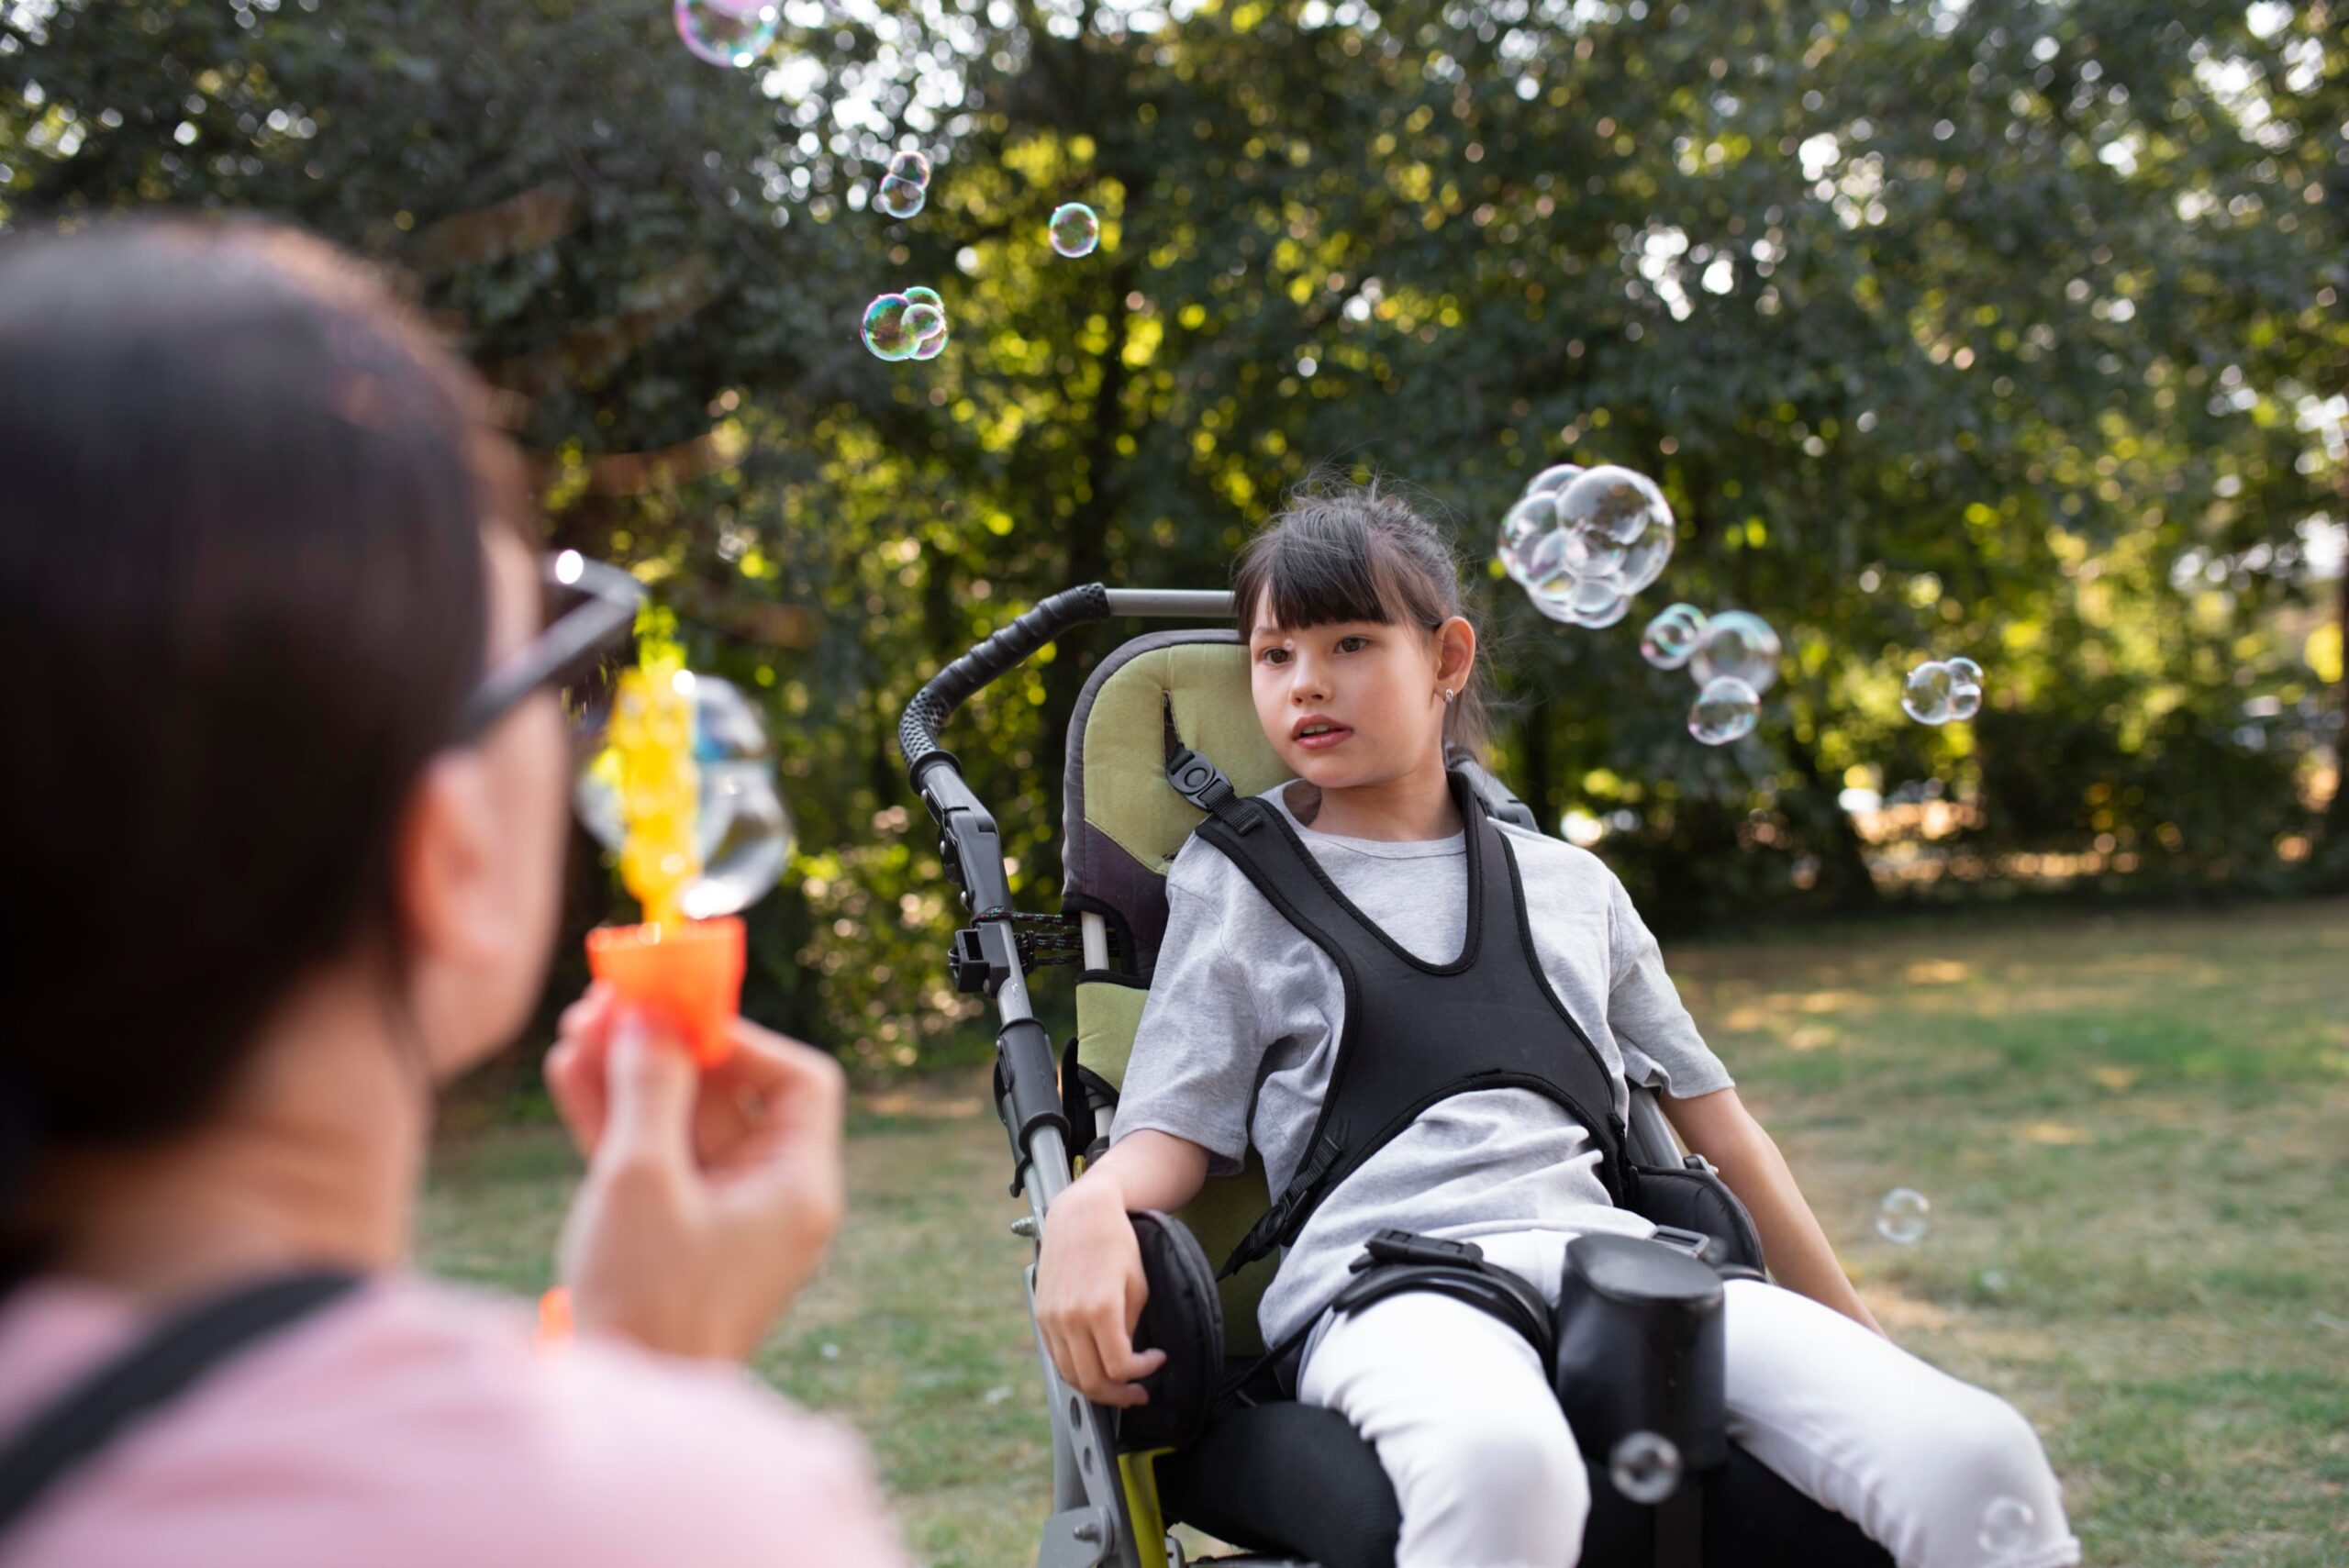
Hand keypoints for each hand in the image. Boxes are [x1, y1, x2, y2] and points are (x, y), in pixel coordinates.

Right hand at [546, 984, 846, 1360]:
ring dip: (629, 1074)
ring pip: (679, 1122)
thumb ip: (650, 1087)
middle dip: (667, 1047)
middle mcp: (769, 1200)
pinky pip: (651, 1158)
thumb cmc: (648, 1303)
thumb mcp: (644, 1179)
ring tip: (574, 1028)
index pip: (799, 1082)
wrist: (617, 1407)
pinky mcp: (671, 1237)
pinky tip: (568, 1074)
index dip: (742, 1039)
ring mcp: (718, 1219)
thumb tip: (650, 1016)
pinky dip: (614, 1119)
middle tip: (611, 1002)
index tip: (681, 1016)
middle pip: (728, 1096)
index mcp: (796, 1187)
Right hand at [1033, 1177, 1164, 1406]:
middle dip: (1119, 1395)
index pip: (1119, 1367)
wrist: (1081, 1214)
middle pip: (1091, 1381)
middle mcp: (1070, 1318)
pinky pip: (1056, 1357)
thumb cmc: (1115, 1242)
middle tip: (1137, 1394)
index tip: (1155, 1362)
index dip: (1142, 1373)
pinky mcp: (1041, 1314)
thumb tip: (1126, 1358)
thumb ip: (1130, 1327)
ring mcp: (1051, 1318)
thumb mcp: (1137, 1285)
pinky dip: (1075, 1370)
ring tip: (1116, 1387)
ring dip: (1095, 1389)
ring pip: (1070, 1375)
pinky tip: (1093, 1366)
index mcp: (1100, 1309)